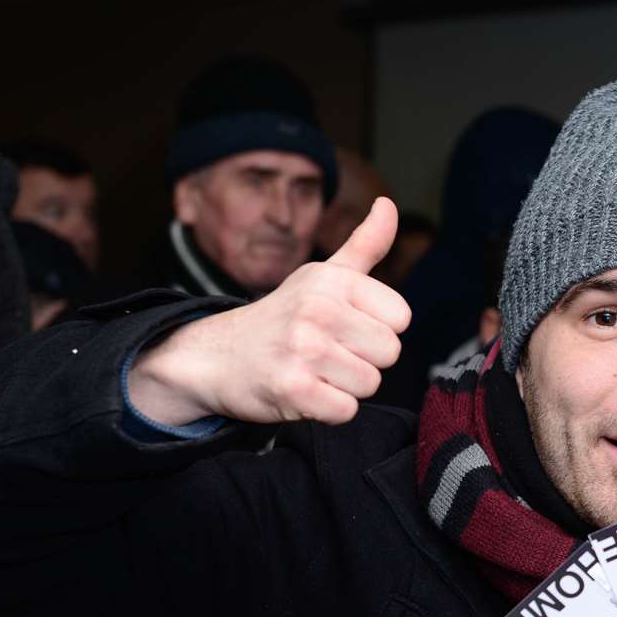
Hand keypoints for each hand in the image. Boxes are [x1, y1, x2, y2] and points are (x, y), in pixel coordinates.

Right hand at [129, 197, 411, 426]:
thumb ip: (364, 244)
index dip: (377, 329)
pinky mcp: (292, 389)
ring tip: (313, 370)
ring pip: (369, 383)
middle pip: (389, 353)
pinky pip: (346, 411)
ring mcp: (303, 349)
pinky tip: (304, 392)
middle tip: (327, 352)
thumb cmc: (283, 316)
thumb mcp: (323, 275)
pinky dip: (329, 410)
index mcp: (332, 280)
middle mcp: (318, 309)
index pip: (400, 318)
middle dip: (363, 360)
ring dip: (345, 386)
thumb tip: (389, 204)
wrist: (216, 356)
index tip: (345, 327)